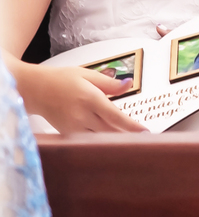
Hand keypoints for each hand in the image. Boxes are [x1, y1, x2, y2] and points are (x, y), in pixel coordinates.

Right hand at [24, 64, 146, 132]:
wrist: (34, 90)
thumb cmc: (62, 79)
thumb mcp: (87, 75)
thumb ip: (110, 83)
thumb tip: (129, 84)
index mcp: (90, 98)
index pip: (115, 116)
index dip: (132, 126)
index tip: (145, 132)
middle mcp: (82, 115)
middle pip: (110, 131)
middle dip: (128, 136)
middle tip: (146, 139)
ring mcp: (73, 127)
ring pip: (99, 139)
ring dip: (115, 140)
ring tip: (132, 142)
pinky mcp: (67, 133)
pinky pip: (88, 140)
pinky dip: (100, 141)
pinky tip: (111, 141)